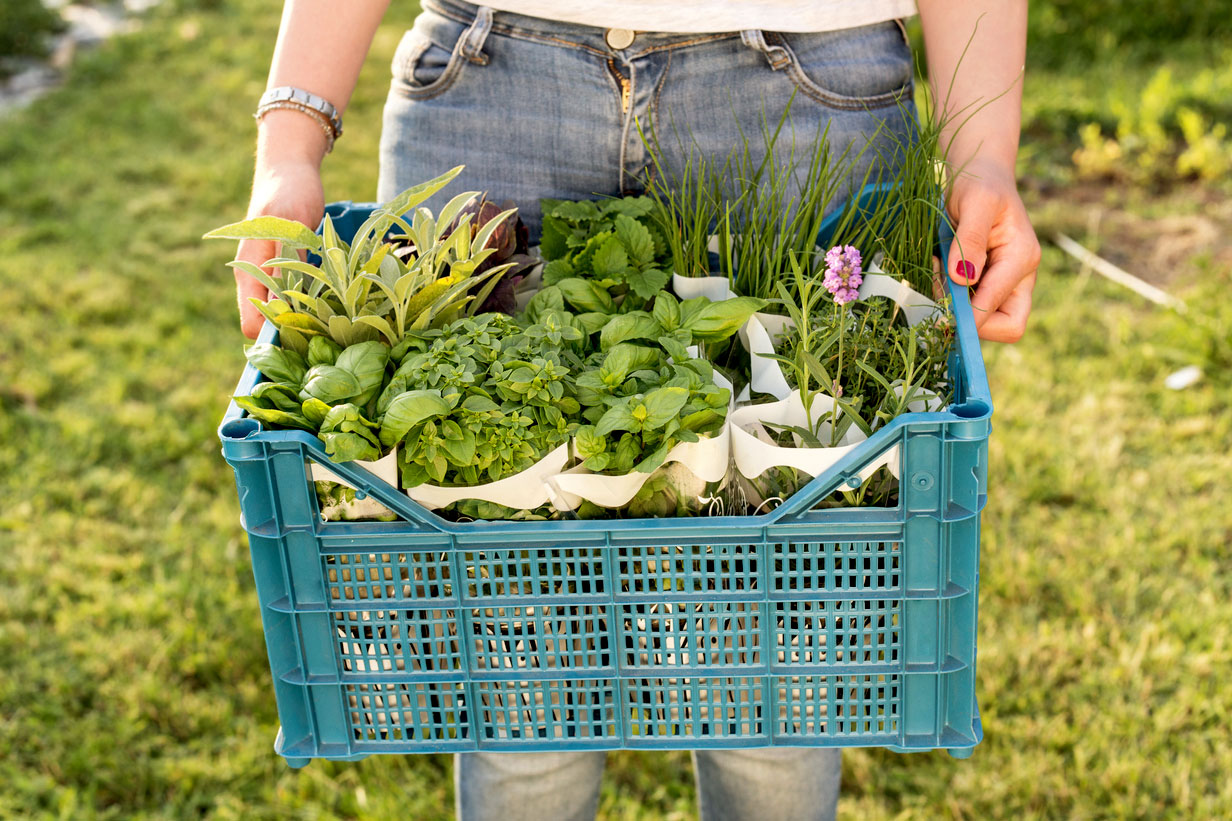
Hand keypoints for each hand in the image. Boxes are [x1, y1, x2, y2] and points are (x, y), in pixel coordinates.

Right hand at [234, 160, 323, 337]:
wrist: (289, 172)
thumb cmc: (288, 194)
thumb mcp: (291, 226)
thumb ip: (287, 262)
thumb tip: (284, 304)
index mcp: (248, 275)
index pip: (252, 326)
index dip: (276, 336)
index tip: (308, 335)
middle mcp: (256, 282)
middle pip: (270, 325)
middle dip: (297, 332)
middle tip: (331, 329)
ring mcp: (271, 278)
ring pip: (286, 314)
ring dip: (309, 319)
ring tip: (338, 316)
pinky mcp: (288, 272)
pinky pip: (299, 299)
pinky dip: (316, 304)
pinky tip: (338, 300)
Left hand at [945, 160, 1039, 342]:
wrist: (979, 175)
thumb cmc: (979, 183)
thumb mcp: (975, 202)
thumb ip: (970, 240)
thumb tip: (963, 279)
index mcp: (1022, 260)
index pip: (1003, 313)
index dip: (971, 320)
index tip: (939, 315)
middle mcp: (1019, 277)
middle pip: (1006, 326)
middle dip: (970, 320)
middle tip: (940, 293)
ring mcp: (1004, 282)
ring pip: (985, 320)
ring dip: (955, 306)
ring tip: (936, 270)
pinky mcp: (986, 282)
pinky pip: (970, 305)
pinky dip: (949, 296)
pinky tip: (937, 269)